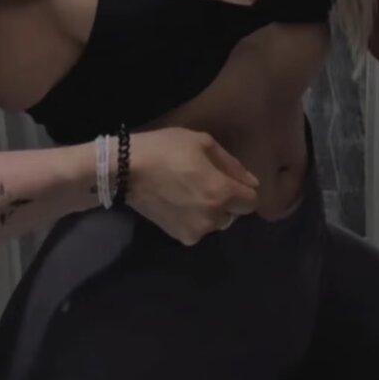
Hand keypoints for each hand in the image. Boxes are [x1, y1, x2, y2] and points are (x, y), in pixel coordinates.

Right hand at [127, 128, 259, 244]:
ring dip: (211, 211)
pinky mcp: (179, 236)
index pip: (251, 201)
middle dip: (227, 200)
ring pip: (216, 223)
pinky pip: (198, 229)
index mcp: (222, 193)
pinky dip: (194, 218)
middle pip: (234, 214)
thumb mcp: (203, 143)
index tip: (229, 178)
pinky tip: (179, 202)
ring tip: (190, 192)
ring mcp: (196, 231)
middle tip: (206, 182)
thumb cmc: (166, 149)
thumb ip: (232, 165)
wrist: (126, 170)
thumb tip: (251, 182)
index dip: (244, 189)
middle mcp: (213, 218)